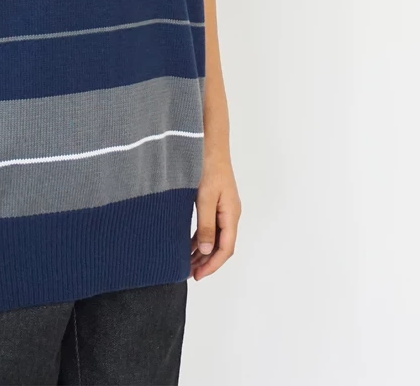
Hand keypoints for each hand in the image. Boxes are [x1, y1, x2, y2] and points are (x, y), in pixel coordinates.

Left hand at [190, 154, 240, 280]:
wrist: (209, 143)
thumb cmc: (208, 166)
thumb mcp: (204, 197)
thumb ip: (206, 225)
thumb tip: (206, 251)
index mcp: (231, 214)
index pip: (225, 248)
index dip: (212, 264)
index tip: (198, 275)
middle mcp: (230, 213)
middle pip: (222, 245)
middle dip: (207, 262)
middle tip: (190, 274)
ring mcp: (223, 208)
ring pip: (215, 237)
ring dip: (203, 251)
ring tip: (188, 263)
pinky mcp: (215, 202)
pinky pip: (210, 227)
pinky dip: (200, 238)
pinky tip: (189, 244)